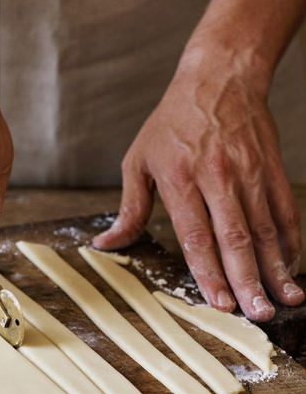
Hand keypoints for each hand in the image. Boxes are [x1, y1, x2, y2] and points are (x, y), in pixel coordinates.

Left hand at [93, 45, 303, 320]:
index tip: (220, 304)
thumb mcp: (138, 160)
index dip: (208, 272)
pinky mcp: (271, 166)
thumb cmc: (172, 123)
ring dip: (275, 267)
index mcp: (179, 178)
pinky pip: (283, 209)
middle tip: (257, 315)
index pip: (196, 235)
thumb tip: (106, 243)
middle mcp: (216, 176)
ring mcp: (248, 171)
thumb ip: (129, 208)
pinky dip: (289, 240)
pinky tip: (291, 265)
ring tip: (284, 300)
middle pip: (234, 237)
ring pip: (265, 228)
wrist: (217, 78)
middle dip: (247, 280)